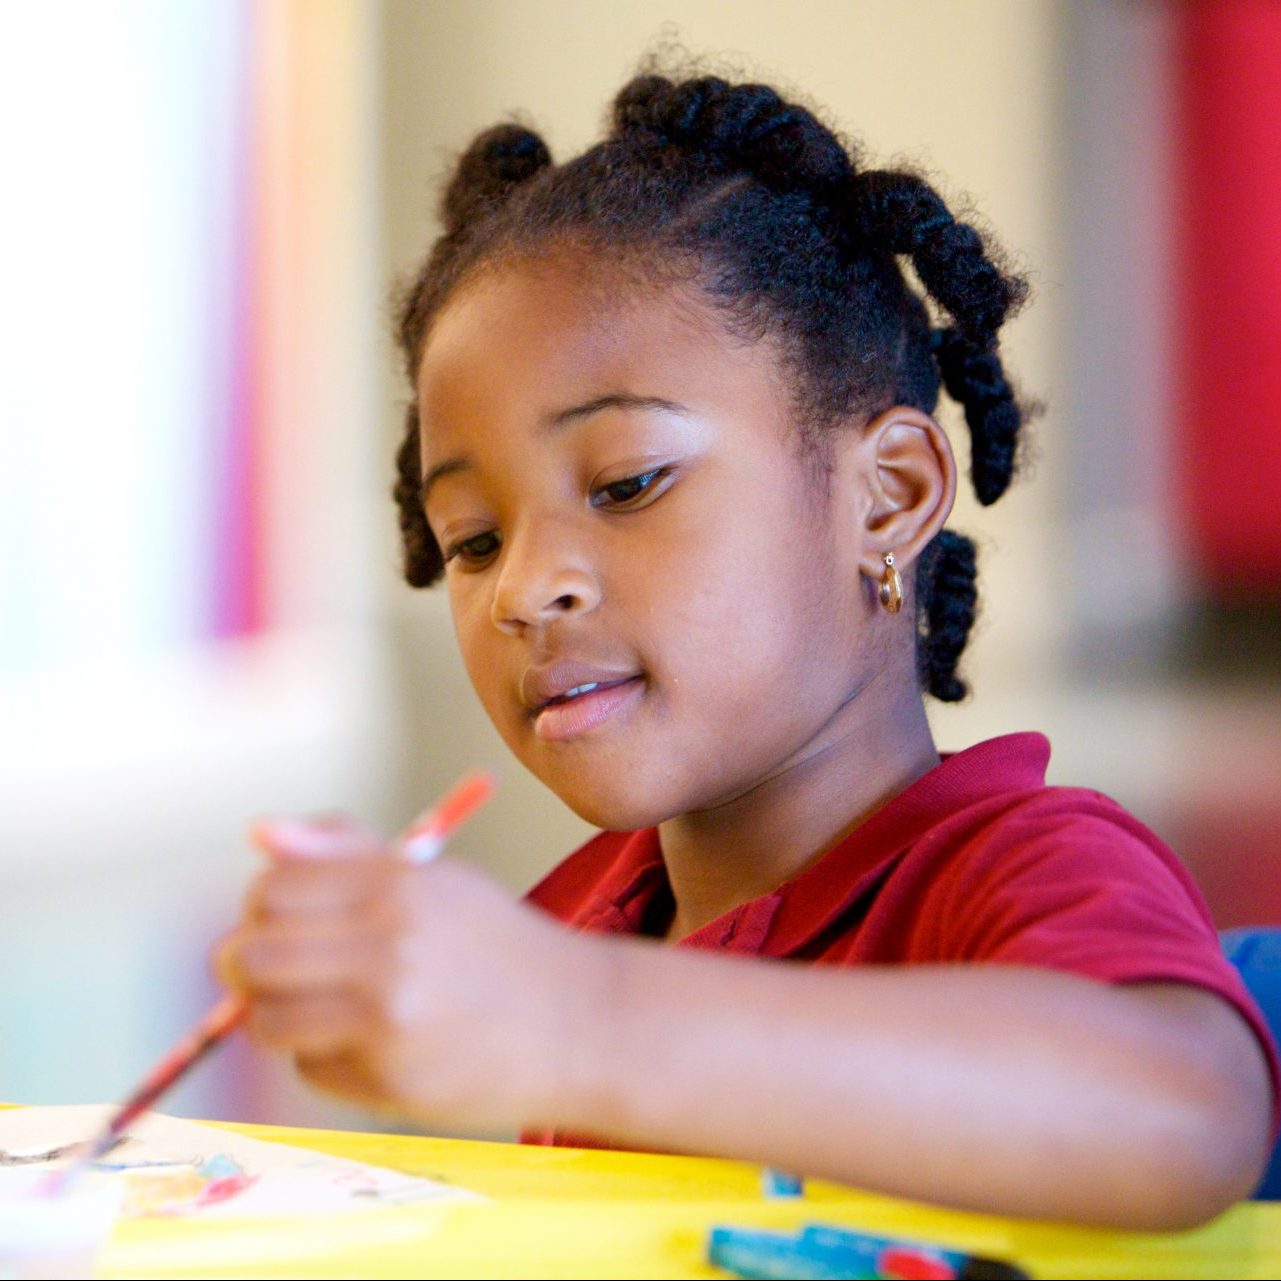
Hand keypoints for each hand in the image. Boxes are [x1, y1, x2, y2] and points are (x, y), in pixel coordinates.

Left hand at [216, 817, 601, 1129]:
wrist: (579, 1022)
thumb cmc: (498, 943)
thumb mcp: (434, 879)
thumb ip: (344, 852)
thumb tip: (259, 831)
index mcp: (398, 885)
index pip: (272, 888)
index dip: (262, 905)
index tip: (281, 918)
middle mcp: (389, 947)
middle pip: (252, 954)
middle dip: (249, 963)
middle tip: (277, 970)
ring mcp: (387, 1017)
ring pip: (265, 1017)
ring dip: (279, 1014)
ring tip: (324, 1007)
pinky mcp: (390, 1079)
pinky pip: (310, 1066)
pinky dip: (325, 1056)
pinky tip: (373, 1043)